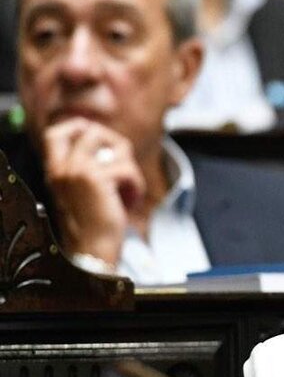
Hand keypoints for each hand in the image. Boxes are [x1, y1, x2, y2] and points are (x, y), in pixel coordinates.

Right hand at [42, 118, 145, 264]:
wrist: (94, 248)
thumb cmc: (95, 223)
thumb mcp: (84, 191)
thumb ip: (88, 166)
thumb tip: (111, 143)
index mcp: (55, 171)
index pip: (56, 133)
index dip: (80, 128)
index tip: (100, 140)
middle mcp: (62, 167)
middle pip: (93, 132)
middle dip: (117, 145)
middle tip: (125, 166)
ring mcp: (77, 170)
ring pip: (117, 148)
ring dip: (131, 169)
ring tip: (128, 190)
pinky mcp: (96, 178)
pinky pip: (128, 169)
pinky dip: (136, 186)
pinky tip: (130, 201)